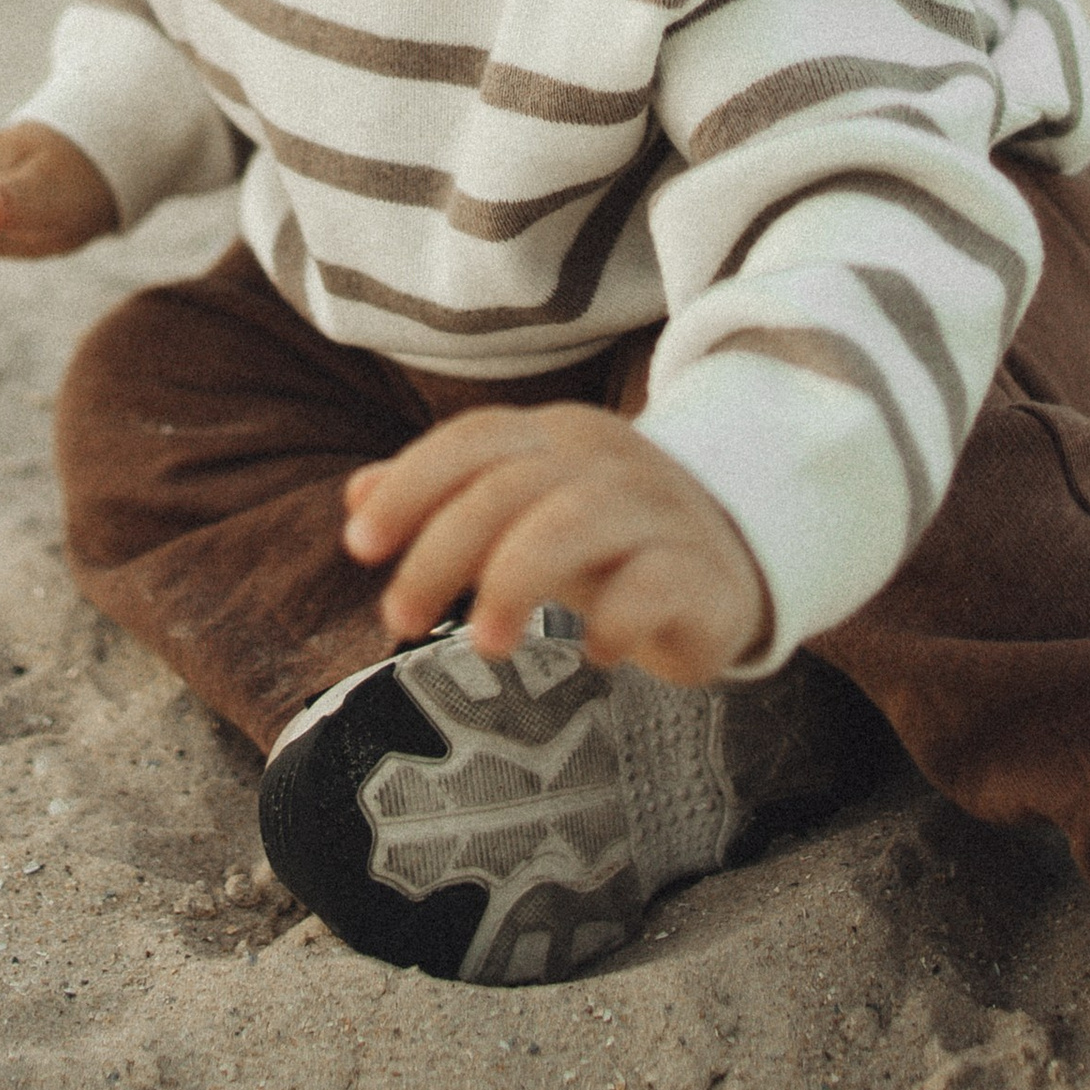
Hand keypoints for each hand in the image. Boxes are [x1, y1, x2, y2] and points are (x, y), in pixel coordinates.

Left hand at [343, 401, 767, 686]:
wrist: (734, 558)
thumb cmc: (603, 539)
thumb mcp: (523, 510)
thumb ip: (444, 499)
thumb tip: (355, 497)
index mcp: (556, 437)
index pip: (473, 440)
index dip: (411, 484)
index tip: (360, 546)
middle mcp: (604, 462)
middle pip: (509, 487)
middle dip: (441, 552)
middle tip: (399, 619)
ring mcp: (656, 512)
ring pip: (574, 522)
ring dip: (514, 582)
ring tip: (482, 645)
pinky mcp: (700, 572)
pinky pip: (653, 582)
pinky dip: (615, 618)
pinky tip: (593, 652)